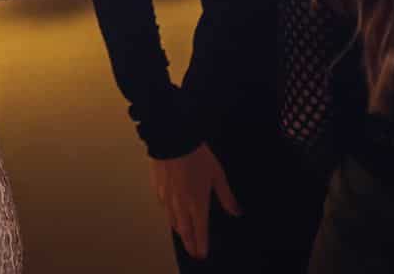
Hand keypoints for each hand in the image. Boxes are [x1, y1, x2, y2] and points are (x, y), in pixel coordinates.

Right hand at [150, 144, 239, 259]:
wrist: (173, 140)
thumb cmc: (196, 155)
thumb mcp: (218, 175)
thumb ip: (226, 196)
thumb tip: (236, 211)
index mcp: (197, 203)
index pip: (200, 231)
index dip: (201, 245)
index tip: (202, 254)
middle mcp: (181, 204)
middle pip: (184, 230)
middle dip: (189, 243)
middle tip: (192, 251)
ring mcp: (167, 197)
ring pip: (172, 220)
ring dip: (179, 231)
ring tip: (183, 236)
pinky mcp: (157, 188)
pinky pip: (163, 207)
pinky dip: (168, 214)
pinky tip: (170, 212)